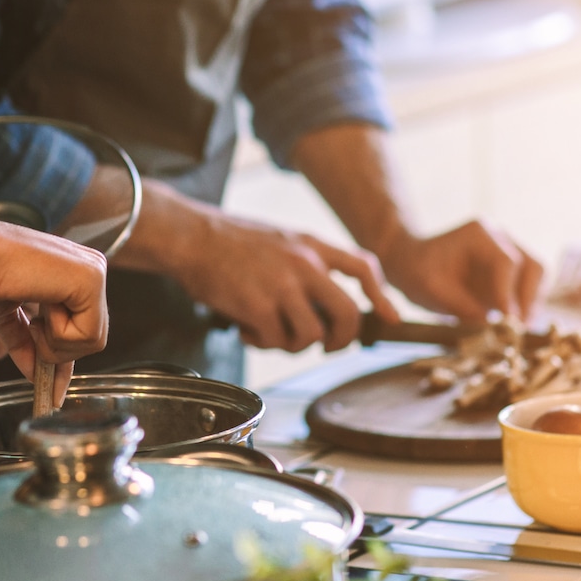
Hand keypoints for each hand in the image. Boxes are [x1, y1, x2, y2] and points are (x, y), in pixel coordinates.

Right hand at [0, 216, 108, 396]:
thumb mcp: (8, 317)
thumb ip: (27, 343)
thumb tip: (35, 375)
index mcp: (72, 271)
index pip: (83, 328)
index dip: (63, 360)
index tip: (52, 392)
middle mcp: (90, 267)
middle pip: (92, 338)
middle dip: (55, 349)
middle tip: (30, 327)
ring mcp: (94, 271)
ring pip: (94, 340)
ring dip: (54, 342)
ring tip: (31, 313)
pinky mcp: (90, 280)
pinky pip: (88, 335)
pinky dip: (57, 336)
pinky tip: (39, 310)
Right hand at [173, 208, 401, 352]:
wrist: (191, 236)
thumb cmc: (229, 241)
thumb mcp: (280, 239)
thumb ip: (306, 263)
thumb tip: (324, 302)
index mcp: (312, 245)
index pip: (362, 266)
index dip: (382, 295)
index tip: (390, 317)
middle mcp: (304, 264)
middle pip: (348, 314)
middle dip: (341, 340)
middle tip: (324, 345)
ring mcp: (283, 286)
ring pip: (312, 336)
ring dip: (292, 343)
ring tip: (268, 331)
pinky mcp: (258, 306)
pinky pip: (276, 341)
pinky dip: (261, 342)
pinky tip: (245, 329)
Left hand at [376, 220, 543, 324]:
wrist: (409, 262)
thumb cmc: (416, 271)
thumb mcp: (432, 290)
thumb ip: (462, 307)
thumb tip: (494, 329)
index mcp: (480, 234)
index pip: (506, 263)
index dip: (508, 294)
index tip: (507, 322)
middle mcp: (500, 239)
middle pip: (532, 267)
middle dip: (527, 300)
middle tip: (517, 330)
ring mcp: (508, 254)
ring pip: (536, 278)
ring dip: (530, 306)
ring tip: (515, 332)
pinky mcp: (509, 273)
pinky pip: (528, 289)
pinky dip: (524, 308)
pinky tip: (511, 327)